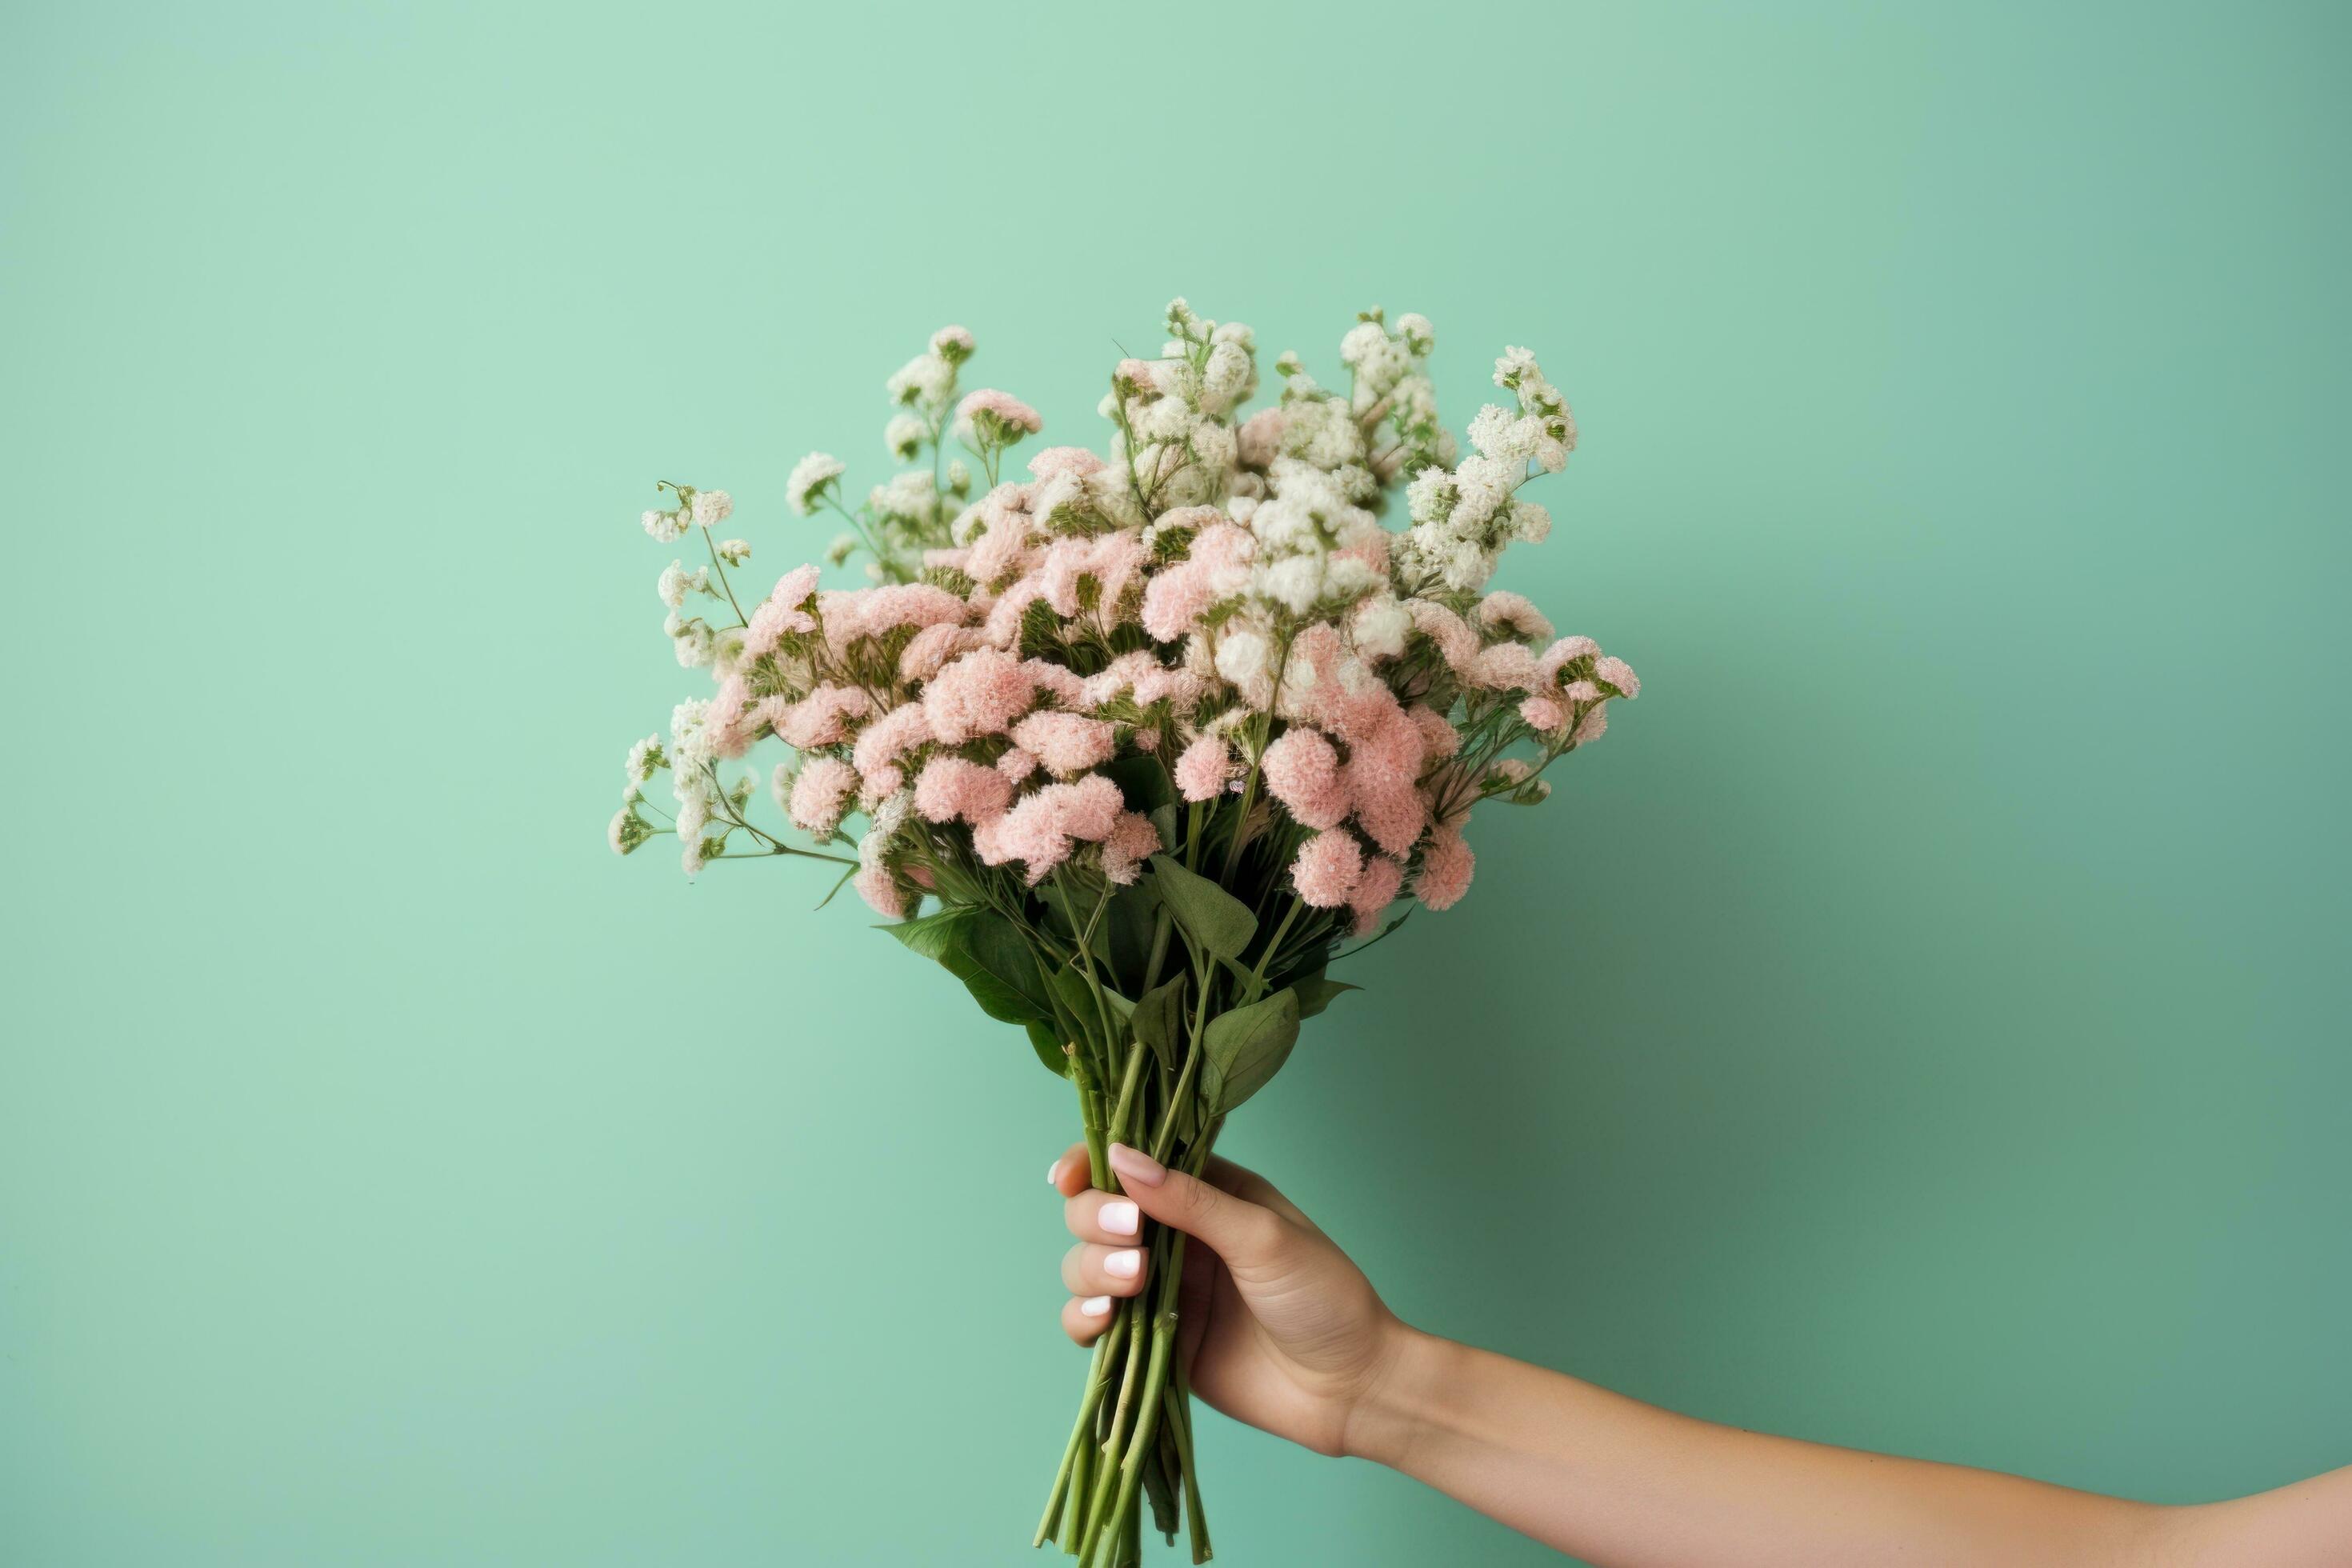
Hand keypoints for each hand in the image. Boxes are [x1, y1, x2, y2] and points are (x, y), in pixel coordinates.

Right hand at [1047, 1140, 1406, 1457]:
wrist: (1349, 1387)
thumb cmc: (1324, 1297)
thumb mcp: (1263, 1235)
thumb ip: (1191, 1200)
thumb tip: (1121, 1156)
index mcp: (1207, 1194)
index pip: (1132, 1164)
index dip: (1093, 1164)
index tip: (1070, 1178)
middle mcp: (1176, 1237)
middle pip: (1097, 1213)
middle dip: (1096, 1219)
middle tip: (1132, 1235)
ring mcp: (1161, 1292)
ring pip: (1087, 1266)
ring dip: (1092, 1268)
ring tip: (1134, 1282)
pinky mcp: (1153, 1344)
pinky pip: (1094, 1327)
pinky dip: (1083, 1318)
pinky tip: (1103, 1319)